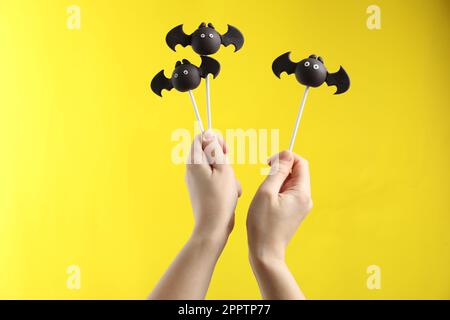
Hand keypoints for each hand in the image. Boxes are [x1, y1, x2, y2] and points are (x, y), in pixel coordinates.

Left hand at [148, 131, 240, 299]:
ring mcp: (196, 180)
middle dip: (224, 159)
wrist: (213, 227)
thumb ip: (215, 149)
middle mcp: (191, 170)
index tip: (225, 150)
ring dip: (227, 173)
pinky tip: (231, 194)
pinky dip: (225, 183)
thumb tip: (208, 133)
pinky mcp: (202, 190)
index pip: (201, 137)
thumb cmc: (220, 199)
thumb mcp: (223, 169)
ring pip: (215, 166)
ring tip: (231, 186)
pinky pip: (215, 179)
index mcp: (194, 162)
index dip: (215, 139)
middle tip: (229, 170)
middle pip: (208, 151)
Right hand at [246, 151, 311, 298]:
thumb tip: (286, 154)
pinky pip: (289, 193)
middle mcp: (306, 199)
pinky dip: (278, 191)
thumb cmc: (262, 224)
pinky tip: (268, 201)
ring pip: (291, 182)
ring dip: (278, 181)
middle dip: (280, 169)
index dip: (285, 157)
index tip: (268, 162)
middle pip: (297, 172)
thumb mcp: (266, 192)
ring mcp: (301, 206)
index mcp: (302, 193)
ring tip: (265, 194)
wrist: (265, 252)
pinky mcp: (295, 212)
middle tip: (265, 179)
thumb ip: (277, 171)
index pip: (300, 163)